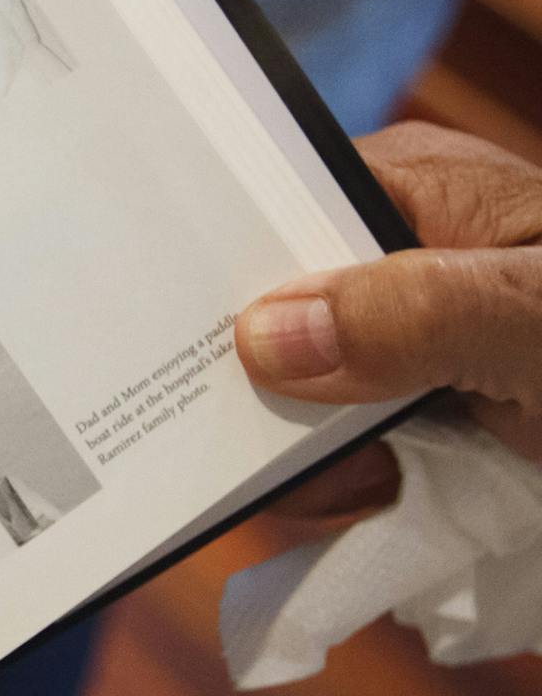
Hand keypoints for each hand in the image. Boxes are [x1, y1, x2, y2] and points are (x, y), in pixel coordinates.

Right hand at [238, 123, 541, 519]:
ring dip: (310, 454)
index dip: (219, 271)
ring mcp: (417, 343)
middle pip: (272, 312)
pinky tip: (378, 503)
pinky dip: (348, 488)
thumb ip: (414, 317)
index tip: (189, 342)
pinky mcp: (436, 417)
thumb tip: (265, 335)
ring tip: (369, 482)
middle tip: (282, 441)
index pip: (269, 209)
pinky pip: (346, 447)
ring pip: (299, 393)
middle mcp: (402, 257)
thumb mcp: (540, 319)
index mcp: (417, 192)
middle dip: (261, 385)